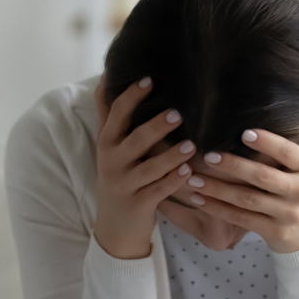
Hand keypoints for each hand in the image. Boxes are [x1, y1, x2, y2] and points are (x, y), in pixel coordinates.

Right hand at [92, 77, 194, 258]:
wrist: (114, 225)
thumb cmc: (119, 175)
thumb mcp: (111, 145)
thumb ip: (110, 113)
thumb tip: (107, 74)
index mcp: (107, 142)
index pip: (117, 114)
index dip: (131, 96)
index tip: (150, 79)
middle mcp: (112, 161)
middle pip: (135, 140)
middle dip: (156, 127)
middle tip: (178, 113)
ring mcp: (125, 184)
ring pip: (150, 168)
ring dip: (171, 156)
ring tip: (191, 145)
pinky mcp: (138, 204)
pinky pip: (158, 191)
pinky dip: (173, 182)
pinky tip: (188, 172)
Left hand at [186, 94, 298, 252]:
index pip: (289, 153)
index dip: (268, 143)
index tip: (243, 133)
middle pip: (263, 177)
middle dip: (233, 166)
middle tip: (207, 155)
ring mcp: (287, 214)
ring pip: (247, 199)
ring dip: (218, 189)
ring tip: (193, 177)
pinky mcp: (273, 232)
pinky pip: (241, 219)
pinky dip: (217, 209)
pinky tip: (198, 199)